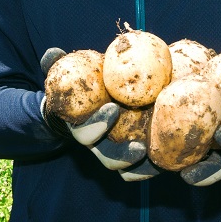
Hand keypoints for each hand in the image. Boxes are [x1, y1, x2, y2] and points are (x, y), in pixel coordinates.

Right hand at [40, 47, 149, 175]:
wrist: (89, 106)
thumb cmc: (82, 86)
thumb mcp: (70, 76)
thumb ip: (58, 66)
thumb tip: (52, 53)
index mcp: (83, 127)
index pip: (86, 133)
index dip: (97, 124)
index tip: (113, 108)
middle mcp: (99, 143)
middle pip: (107, 157)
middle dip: (121, 155)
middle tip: (139, 147)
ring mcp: (116, 150)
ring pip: (125, 167)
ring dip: (140, 167)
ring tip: (155, 160)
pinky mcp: (133, 152)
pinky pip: (141, 167)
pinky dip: (152, 168)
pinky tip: (168, 163)